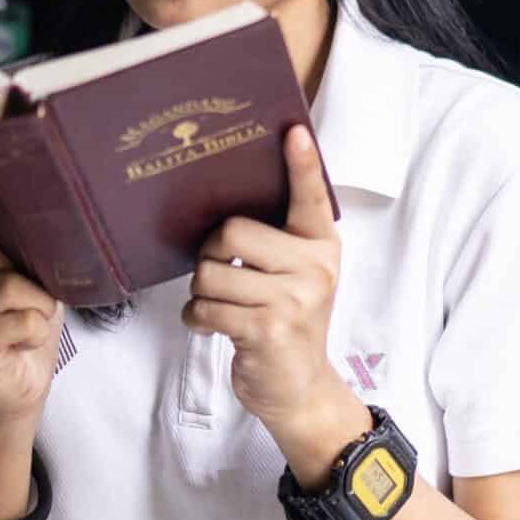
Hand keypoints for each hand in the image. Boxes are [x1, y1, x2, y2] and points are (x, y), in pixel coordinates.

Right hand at [0, 172, 64, 428]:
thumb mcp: (18, 271)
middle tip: (26, 295)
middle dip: (22, 270)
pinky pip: (22, 319)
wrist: (19, 381)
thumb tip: (28, 215)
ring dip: (37, 303)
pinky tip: (21, 342)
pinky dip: (38, 331)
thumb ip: (6, 244)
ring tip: (27, 318)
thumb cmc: (20, 316)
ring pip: (7, 284)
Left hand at [186, 125, 348, 435]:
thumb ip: (278, 243)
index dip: (302, 163)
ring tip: (221, 306)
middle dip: (210, 253)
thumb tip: (227, 214)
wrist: (301, 389)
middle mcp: (314, 268)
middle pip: (232, 232)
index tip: (293, 130)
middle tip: (221, 272)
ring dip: (202, 294)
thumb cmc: (287, 322)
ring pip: (211, 273)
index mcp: (322, 246)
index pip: (311, 197)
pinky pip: (206, 308)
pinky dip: (197, 319)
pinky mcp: (269, 330)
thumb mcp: (298, 277)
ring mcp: (294, 300)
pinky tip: (214, 326)